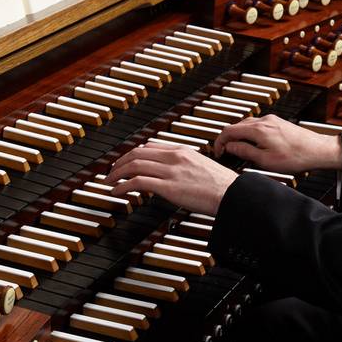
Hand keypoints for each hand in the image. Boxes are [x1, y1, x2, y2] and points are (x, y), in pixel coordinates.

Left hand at [106, 143, 237, 215]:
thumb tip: (170, 174)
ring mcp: (171, 171)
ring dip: (117, 174)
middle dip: (119, 162)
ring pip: (134, 165)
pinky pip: (138, 182)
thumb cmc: (221, 186)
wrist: (232, 194)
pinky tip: (117, 192)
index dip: (132, 154)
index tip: (125, 162)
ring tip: (109, 182)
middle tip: (111, 172)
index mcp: (182, 151)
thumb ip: (184, 166)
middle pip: (137, 153)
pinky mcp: (169, 187)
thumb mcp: (201, 167)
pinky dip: (123, 186)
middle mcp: (174, 157)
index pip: (150, 146)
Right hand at [213, 114, 341, 173]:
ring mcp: (271, 120)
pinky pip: (258, 126)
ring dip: (240, 136)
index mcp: (258, 129)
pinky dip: (251, 134)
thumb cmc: (295, 157)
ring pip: (247, 125)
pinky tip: (254, 146)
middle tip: (226, 153)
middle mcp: (264, 121)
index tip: (218, 152)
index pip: (229, 130)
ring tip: (240, 151)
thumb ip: (244, 151)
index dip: (219, 142)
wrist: (317, 150)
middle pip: (237, 126)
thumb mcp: (265, 160)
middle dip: (228, 139)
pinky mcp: (278, 123)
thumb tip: (230, 147)